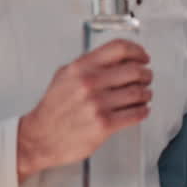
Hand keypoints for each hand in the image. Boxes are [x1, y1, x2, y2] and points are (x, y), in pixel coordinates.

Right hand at [16, 39, 152, 181]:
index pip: (119, 49)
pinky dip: (143, 110)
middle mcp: (89, 83)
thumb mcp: (64, 77)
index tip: (143, 58)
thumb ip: (89, 65)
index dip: (137, 51)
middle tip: (146, 78)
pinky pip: (136, 113)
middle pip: (135, 70)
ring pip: (139, 92)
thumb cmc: (54, 109)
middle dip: (146, 74)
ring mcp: (97, 104)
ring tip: (144, 95)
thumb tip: (119, 57)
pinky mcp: (105, 124)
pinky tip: (140, 110)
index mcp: (80, 68)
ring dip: (146, 93)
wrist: (40, 138)